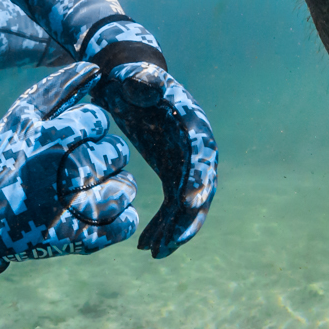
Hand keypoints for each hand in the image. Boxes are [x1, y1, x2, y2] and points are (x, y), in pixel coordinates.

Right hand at [0, 64, 137, 290]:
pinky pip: (126, 222)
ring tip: (83, 193)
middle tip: (73, 171)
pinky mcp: (86, 239)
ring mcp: (81, 207)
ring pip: (127, 186)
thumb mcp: (22, 118)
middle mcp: (73, 170)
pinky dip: (117, 219)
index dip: (84, 131)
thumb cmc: (0, 161)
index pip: (99, 120)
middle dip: (100, 158)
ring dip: (110, 188)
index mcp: (57, 138)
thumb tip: (94, 68)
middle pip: (117, 152)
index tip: (65, 143)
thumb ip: (59, 88)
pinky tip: (93, 215)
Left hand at [92, 54, 217, 257]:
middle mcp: (197, 148)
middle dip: (188, 218)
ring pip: (188, 205)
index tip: (188, 202)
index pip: (200, 154)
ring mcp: (186, 164)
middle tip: (171, 242)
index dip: (197, 178)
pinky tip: (146, 245)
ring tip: (154, 252)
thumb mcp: (133, 75)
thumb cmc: (129, 78)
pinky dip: (163, 227)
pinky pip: (173, 207)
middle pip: (200, 188)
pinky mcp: (173, 174)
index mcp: (192, 124)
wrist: (127, 84)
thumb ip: (141, 80)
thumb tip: (148, 83)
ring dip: (174, 231)